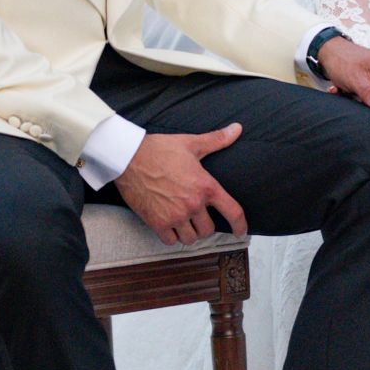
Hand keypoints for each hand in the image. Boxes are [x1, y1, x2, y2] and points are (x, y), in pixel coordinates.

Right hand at [116, 125, 247, 245]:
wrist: (129, 157)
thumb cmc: (160, 149)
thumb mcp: (191, 143)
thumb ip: (217, 139)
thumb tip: (238, 128)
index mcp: (205, 186)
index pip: (232, 212)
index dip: (240, 225)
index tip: (240, 231)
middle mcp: (193, 204)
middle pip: (209, 230)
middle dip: (205, 224)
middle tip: (198, 216)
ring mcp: (175, 216)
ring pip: (191, 238)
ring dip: (190, 233)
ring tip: (185, 223)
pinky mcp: (157, 223)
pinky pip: (171, 241)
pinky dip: (172, 236)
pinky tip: (170, 226)